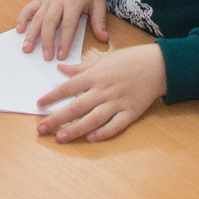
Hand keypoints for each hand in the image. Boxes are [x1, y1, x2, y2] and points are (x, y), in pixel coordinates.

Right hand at [17, 0, 108, 60]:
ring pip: (38, 17)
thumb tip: (104, 39)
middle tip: (45, 57)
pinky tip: (19, 29)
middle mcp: (58, 1)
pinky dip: (23, 17)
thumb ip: (99, 21)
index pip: (68, 25)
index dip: (64, 41)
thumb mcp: (99, 1)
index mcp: (73, 2)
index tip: (61, 56)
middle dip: (46, 41)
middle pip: (50, 22)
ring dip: (31, 33)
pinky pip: (30, 7)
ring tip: (26, 48)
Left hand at [37, 43, 166, 142]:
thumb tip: (60, 68)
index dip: (53, 96)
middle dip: (57, 118)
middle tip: (41, 129)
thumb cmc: (129, 60)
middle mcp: (104, 90)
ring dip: (75, 130)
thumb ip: (81, 67)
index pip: (69, 87)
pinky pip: (115, 125)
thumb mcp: (103, 59)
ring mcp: (117, 102)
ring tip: (60, 138)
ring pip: (93, 119)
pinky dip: (103, 133)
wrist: (158, 65)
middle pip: (76, 106)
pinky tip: (91, 139)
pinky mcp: (130, 112)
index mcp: (96, 75)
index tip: (39, 105)